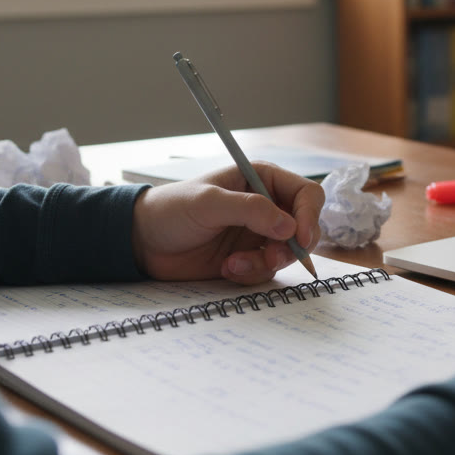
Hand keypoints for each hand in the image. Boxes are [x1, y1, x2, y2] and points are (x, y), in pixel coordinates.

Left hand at [130, 162, 324, 284]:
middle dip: (291, 247)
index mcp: (263, 180)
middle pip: (305, 228)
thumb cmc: (172, 209)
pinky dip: (250, 274)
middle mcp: (267, 206)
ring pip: (288, 254)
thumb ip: (251, 210)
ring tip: (233, 264)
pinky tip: (225, 268)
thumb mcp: (209, 202)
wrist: (143, 242)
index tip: (300, 238)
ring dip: (264, 263)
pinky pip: (267, 271)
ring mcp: (259, 234)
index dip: (310, 215)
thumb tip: (290, 227)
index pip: (306, 194)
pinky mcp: (248, 258)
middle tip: (271, 258)